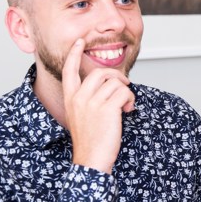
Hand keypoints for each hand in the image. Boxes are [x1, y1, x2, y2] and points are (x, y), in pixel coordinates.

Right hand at [62, 39, 135, 173]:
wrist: (91, 159)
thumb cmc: (90, 140)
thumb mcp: (81, 116)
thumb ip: (89, 100)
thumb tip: (108, 88)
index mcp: (70, 98)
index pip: (69, 70)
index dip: (73, 54)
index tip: (79, 42)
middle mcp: (79, 97)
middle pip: (100, 72)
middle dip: (117, 76)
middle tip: (125, 87)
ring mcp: (92, 102)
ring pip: (115, 82)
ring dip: (126, 92)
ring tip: (125, 106)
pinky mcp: (107, 108)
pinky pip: (125, 93)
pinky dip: (131, 100)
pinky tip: (128, 111)